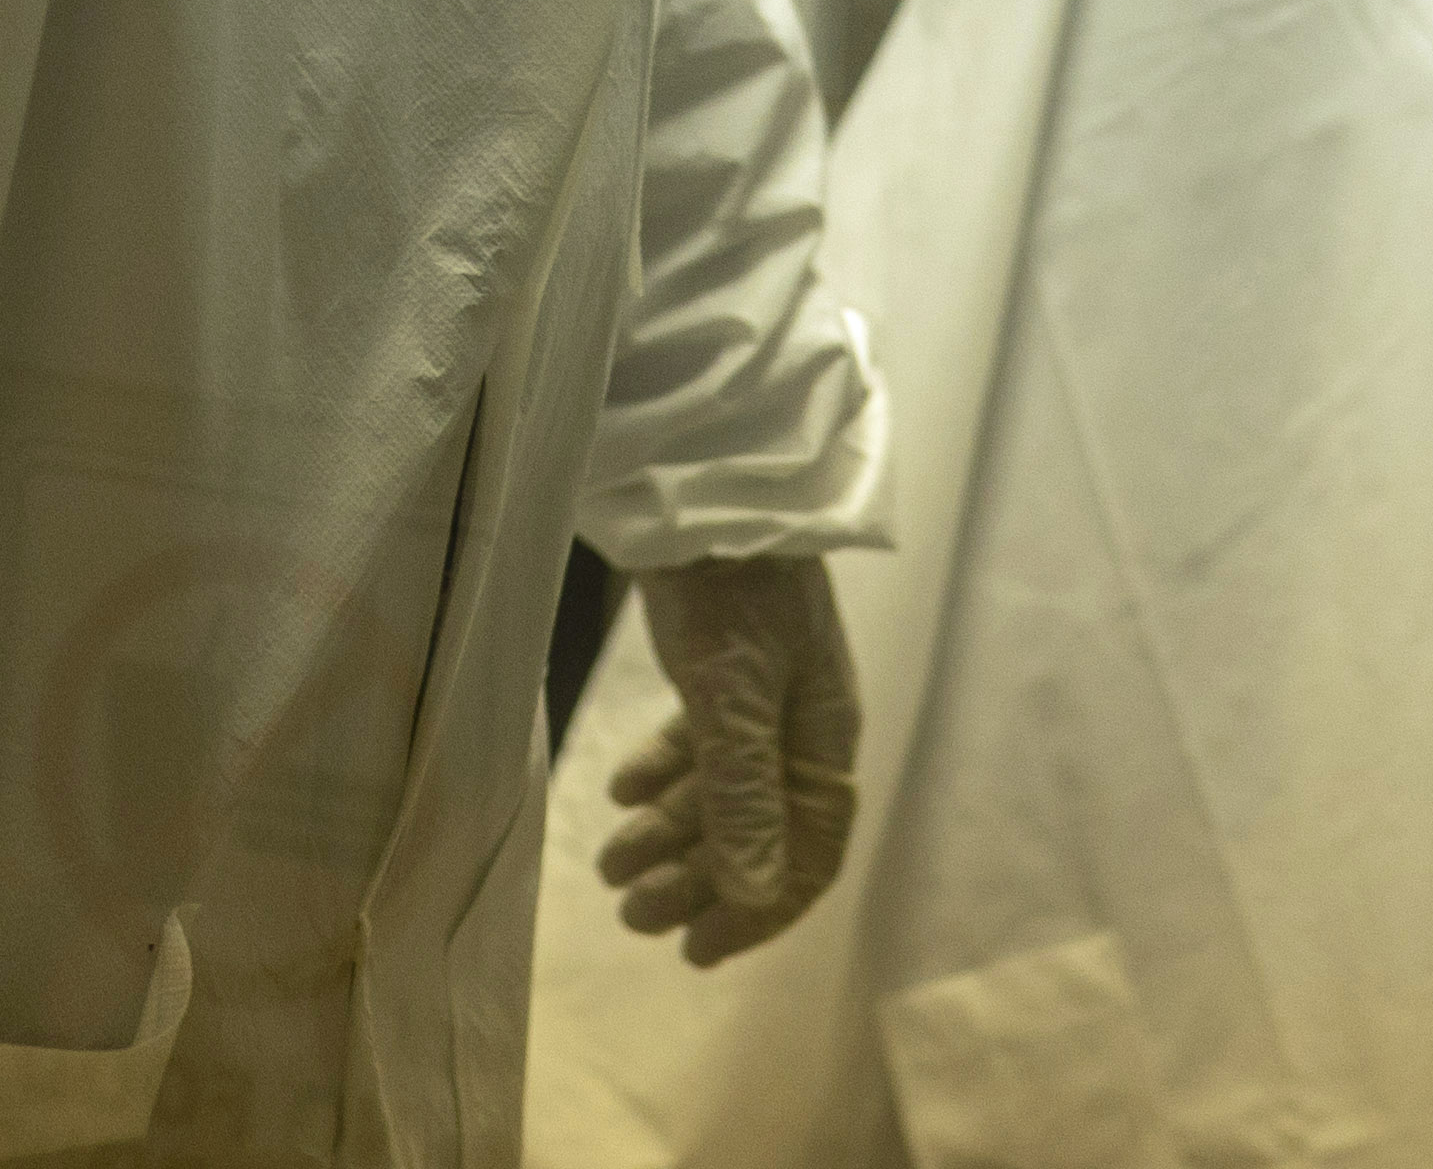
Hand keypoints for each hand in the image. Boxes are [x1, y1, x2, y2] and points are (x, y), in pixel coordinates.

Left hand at [592, 550, 860, 968]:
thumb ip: (743, 794)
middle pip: (754, 830)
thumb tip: (753, 895)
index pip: (806, 854)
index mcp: (823, 741)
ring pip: (719, 788)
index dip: (757, 910)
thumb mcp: (732, 695)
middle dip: (695, 879)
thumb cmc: (730, 587)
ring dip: (668, 831)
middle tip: (629, 911)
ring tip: (609, 862)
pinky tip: (619, 789)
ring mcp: (759, 694)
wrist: (703, 481)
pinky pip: (697, 740)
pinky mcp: (718, 662)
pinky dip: (660, 771)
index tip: (697, 951)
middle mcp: (799, 727)